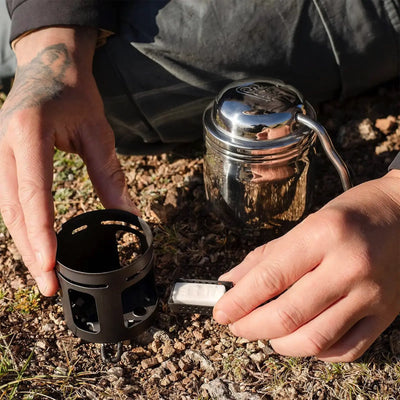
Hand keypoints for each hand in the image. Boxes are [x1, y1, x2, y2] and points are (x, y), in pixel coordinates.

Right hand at [0, 27, 137, 295]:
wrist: (49, 67)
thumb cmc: (75, 95)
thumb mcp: (98, 132)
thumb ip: (109, 175)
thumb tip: (128, 214)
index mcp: (28, 133)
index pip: (33, 192)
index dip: (41, 232)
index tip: (50, 265)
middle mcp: (3, 145)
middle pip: (14, 210)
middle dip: (30, 251)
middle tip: (48, 285)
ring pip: (7, 210)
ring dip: (24, 244)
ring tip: (43, 274)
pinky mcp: (1, 161)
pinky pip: (9, 201)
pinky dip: (22, 227)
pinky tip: (34, 246)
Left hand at [214, 170, 399, 361]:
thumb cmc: (349, 216)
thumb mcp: (304, 225)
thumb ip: (265, 256)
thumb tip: (231, 282)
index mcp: (322, 235)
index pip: (269, 277)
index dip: (238, 300)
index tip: (221, 311)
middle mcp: (347, 266)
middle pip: (288, 314)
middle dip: (251, 326)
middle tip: (236, 325)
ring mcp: (371, 294)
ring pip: (315, 340)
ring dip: (279, 344)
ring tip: (265, 335)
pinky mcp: (386, 314)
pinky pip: (347, 350)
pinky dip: (316, 353)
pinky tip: (301, 340)